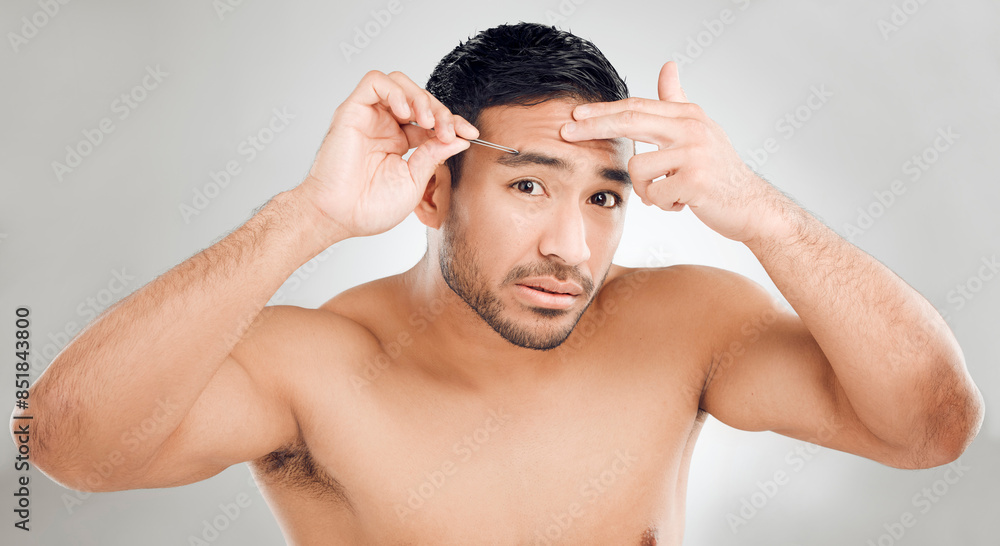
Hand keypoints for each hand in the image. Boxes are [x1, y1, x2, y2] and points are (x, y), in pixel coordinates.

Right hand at [297, 70, 478, 238]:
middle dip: (441, 111)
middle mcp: (386, 126)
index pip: (432, 121)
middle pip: (420, 99)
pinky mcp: (353, 110)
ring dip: (420, 97)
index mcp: (400, 143)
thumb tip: (460, 139)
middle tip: (449, 131)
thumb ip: (435, 156)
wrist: (338, 216)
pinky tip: (407, 114)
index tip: (470, 134)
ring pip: (400, 83)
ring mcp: (370, 117)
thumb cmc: (369, 207)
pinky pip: (375, 82)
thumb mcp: (414, 181)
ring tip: (428, 121)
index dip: (453, 122)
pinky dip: (396, 92)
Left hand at [560, 61, 787, 243]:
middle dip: (593, 128)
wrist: (752, 206)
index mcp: (688, 115)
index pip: (636, 108)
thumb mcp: (700, 129)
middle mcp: (691, 128)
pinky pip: (654, 194)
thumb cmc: (719, 171)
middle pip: (629, 121)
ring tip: (670, 193)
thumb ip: (677, 100)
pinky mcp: (695, 181)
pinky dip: (663, 205)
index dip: (602, 111)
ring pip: (637, 169)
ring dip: (647, 190)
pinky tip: (683, 203)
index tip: (574, 115)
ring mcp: (694, 153)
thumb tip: (668, 65)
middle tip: (565, 133)